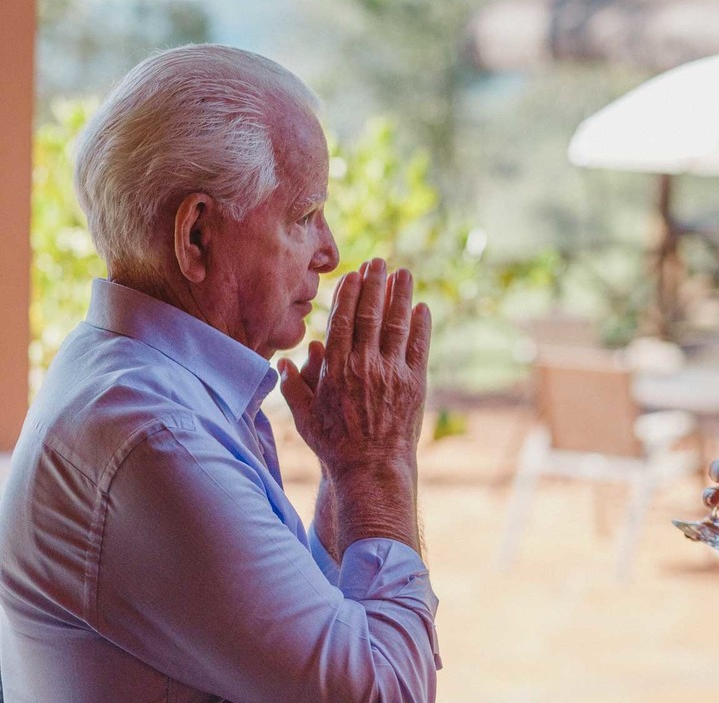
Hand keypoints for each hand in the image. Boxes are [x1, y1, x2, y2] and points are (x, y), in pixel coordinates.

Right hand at [279, 258, 431, 553]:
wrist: (371, 469)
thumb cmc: (334, 444)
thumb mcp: (304, 416)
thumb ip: (293, 385)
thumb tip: (284, 360)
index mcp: (336, 369)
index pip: (342, 320)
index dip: (349, 293)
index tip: (354, 273)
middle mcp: (364, 365)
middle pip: (370, 314)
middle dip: (375, 284)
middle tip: (380, 262)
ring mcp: (392, 373)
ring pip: (397, 325)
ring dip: (401, 296)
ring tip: (404, 274)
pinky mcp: (415, 384)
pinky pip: (419, 347)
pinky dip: (421, 325)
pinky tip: (422, 308)